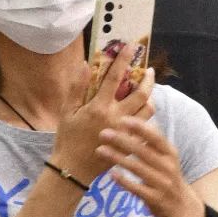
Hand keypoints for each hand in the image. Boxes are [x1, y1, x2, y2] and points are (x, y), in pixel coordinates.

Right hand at [52, 44, 154, 187]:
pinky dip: (146, 117)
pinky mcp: (130, 144)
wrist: (73, 169)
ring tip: (147, 91)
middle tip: (149, 71)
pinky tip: (142, 112)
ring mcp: (125, 132)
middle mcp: (116, 118)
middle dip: (147, 80)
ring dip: (150, 98)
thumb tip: (84, 65)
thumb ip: (76, 87)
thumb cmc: (67, 138)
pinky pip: (146, 127)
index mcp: (99, 107)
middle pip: (141, 94)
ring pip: (148, 111)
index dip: (123, 60)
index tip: (131, 47)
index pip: (115, 78)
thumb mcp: (67, 111)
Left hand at [96, 114, 196, 216]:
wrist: (182, 207)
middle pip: (143, 151)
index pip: (156, 137)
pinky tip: (111, 173)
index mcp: (170, 154)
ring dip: (117, 158)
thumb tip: (133, 122)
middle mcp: (168, 167)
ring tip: (100, 150)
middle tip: (104, 133)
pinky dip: (124, 180)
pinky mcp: (155, 199)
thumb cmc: (168, 177)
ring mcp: (162, 184)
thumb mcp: (167, 159)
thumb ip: (153, 144)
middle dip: (122, 140)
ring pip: (137, 168)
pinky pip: (137, 188)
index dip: (140, 128)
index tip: (122, 120)